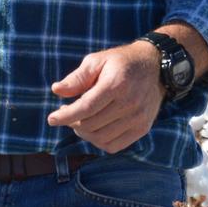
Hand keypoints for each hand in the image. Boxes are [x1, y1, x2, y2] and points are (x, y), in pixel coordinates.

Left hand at [47, 41, 164, 152]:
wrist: (155, 67)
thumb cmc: (120, 62)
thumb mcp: (97, 61)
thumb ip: (77, 77)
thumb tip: (56, 90)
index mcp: (116, 84)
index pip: (86, 107)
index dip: (66, 116)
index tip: (51, 119)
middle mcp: (130, 103)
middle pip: (92, 125)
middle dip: (73, 122)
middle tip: (66, 113)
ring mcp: (138, 118)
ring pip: (101, 138)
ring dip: (84, 133)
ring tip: (78, 120)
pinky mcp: (142, 128)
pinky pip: (114, 146)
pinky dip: (99, 141)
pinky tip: (94, 129)